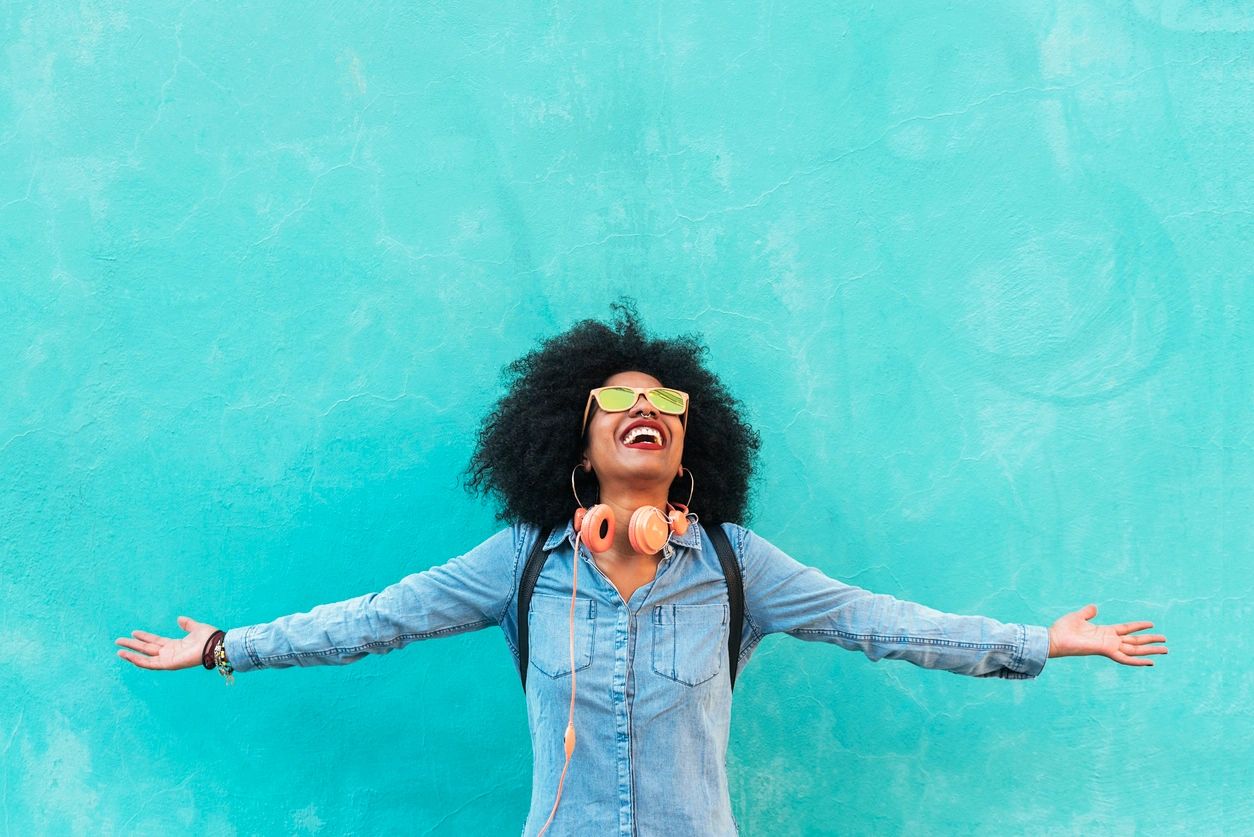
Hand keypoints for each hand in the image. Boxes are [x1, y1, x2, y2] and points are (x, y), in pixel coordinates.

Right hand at [115, 615, 220, 670]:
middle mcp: (169, 653)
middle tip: (118, 641)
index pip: (155, 641)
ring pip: (145, 658)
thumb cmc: (209, 638)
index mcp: (174, 645)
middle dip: (133, 645)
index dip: (144, 637)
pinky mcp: (168, 664)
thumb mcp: (195, 628)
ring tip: (118, 651)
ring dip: (132, 655)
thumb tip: (179, 619)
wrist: (215, 645)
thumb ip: (187, 624)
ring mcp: (168, 660)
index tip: (133, 632)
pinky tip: (129, 656)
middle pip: (146, 649)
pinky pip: (150, 664)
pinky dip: (139, 661)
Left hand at [1047, 604, 1167, 665]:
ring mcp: (1109, 647)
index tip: (1152, 624)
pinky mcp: (1106, 651)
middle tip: (1166, 640)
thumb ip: (1088, 612)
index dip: (1139, 626)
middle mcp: (1110, 640)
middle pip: (1135, 641)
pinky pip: (1125, 658)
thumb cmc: (1063, 629)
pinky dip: (1138, 661)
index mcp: (1105, 632)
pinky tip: (1151, 662)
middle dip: (1150, 641)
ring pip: (1135, 650)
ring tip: (1166, 649)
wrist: (1054, 638)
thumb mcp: (1078, 616)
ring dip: (1151, 650)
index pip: (1127, 629)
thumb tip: (1095, 607)